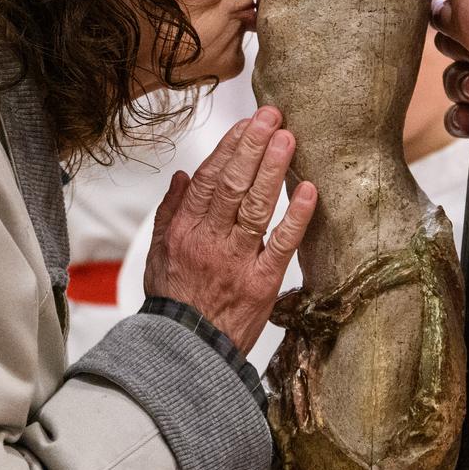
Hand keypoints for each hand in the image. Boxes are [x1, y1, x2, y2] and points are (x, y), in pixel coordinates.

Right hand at [144, 107, 316, 353]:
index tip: (247, 123)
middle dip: (253, 146)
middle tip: (272, 116)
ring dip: (273, 170)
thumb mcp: (159, 254)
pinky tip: (309, 190)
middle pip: (232, 185)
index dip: (228, 148)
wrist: (186, 353)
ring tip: (288, 138)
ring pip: (255, 207)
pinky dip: (296, 217)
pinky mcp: (262, 284)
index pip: (208, 179)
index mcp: (184, 231)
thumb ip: (170, 212)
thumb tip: (183, 175)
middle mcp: (209, 241)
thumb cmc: (175, 301)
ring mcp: (237, 261)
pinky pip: (281, 245)